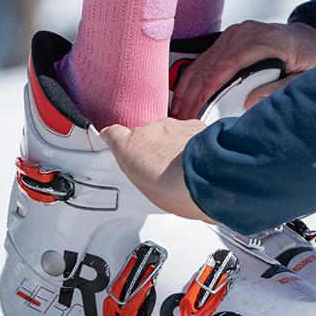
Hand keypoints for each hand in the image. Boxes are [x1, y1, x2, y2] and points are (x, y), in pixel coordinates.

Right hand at [100, 118, 215, 222]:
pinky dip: (191, 144)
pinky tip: (197, 160)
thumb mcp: (145, 190)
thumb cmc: (173, 188)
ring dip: (172, 147)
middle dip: (152, 150)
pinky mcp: (193, 125)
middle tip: (161, 170)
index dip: (114, 137)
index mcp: (129, 147)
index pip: (113, 134)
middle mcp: (148, 131)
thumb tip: (148, 177)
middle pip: (145, 136)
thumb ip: (143, 174)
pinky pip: (188, 133)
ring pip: (168, 134)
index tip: (112, 138)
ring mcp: (171, 126)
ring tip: (182, 169)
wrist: (203, 176)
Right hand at [170, 21, 315, 119]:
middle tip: (183, 117)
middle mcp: (247, 32)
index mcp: (267, 40)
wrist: (312, 38)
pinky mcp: (229, 37)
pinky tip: (183, 94)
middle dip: (194, 92)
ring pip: (204, 61)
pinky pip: (205, 57)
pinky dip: (193, 77)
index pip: (231, 63)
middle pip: (212, 63)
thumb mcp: (305, 78)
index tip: (200, 106)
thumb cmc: (311, 58)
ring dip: (188, 87)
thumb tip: (250, 102)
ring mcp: (236, 33)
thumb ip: (279, 89)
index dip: (212, 86)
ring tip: (178, 110)